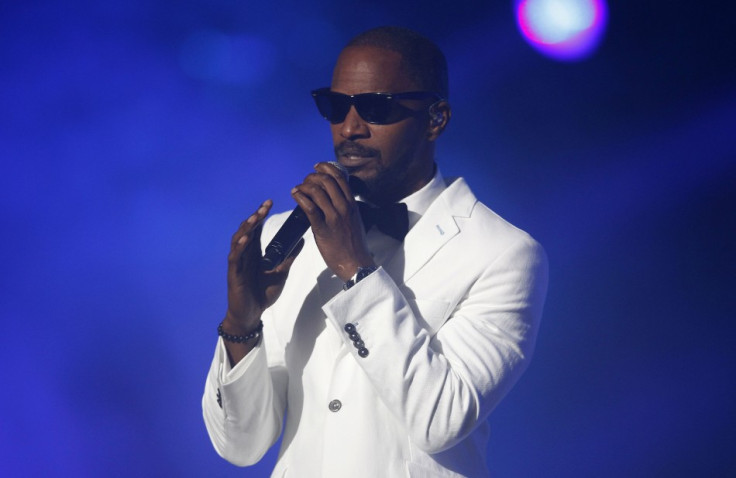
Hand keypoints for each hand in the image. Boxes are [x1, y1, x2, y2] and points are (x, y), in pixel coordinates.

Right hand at [225, 200, 302, 332]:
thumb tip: (301, 240)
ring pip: (239, 240)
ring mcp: (238, 264)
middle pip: (247, 230)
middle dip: (256, 216)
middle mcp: (244, 255)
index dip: (261, 215)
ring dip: (247, 228)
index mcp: (254, 253)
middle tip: (266, 205)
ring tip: (256, 217)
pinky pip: (235, 257)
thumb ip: (289, 257)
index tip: (269, 203)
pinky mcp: (234, 274)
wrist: (251, 315)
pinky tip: (246, 238)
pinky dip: (240, 247)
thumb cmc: (262, 294)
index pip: (256, 229)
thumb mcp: (281, 272)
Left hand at [291, 162, 374, 280]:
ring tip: (297, 189)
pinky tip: (295, 195)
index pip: (340, 178)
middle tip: (304, 181)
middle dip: (312, 177)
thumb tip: (333, 199)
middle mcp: (344, 207)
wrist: (356, 263)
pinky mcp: (323, 229)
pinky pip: (310, 207)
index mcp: (352, 204)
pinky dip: (300, 197)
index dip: (326, 168)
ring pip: (317, 191)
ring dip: (303, 186)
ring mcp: (334, 218)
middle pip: (326, 181)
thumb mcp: (355, 220)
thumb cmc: (354, 244)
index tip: (317, 167)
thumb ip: (346, 208)